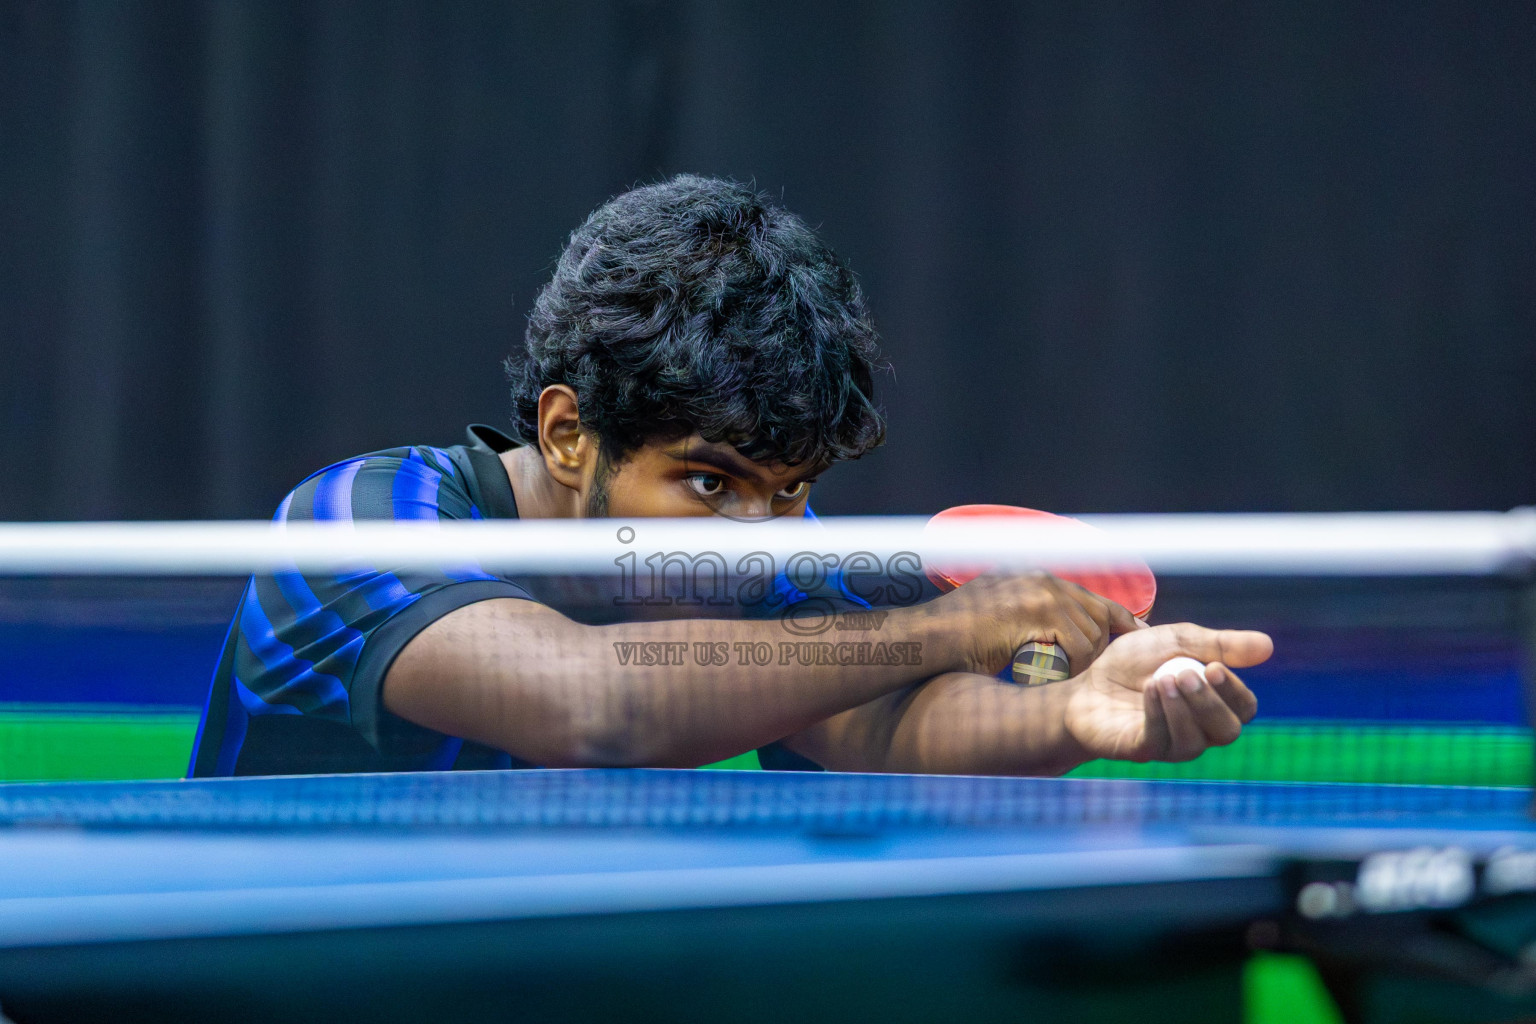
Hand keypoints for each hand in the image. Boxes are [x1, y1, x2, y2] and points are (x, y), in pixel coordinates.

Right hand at [937, 571, 1141, 675]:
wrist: (928, 638)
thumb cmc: (954, 639)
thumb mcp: (996, 618)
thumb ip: (1028, 619)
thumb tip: (1055, 640)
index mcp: (1034, 578)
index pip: (1091, 597)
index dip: (1117, 619)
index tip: (1136, 635)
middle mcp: (1042, 579)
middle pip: (1096, 616)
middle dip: (1097, 650)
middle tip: (1087, 675)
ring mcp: (1042, 591)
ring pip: (1090, 633)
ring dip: (1079, 662)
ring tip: (1053, 676)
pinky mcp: (1040, 609)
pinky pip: (1077, 646)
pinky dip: (1068, 667)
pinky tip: (1045, 676)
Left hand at [1062, 623, 1270, 762]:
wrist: (1086, 681)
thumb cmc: (1134, 663)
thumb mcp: (1177, 642)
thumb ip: (1219, 645)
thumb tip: (1268, 646)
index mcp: (1214, 703)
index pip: (1244, 708)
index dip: (1235, 691)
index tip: (1215, 666)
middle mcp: (1199, 730)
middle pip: (1226, 730)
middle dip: (1210, 702)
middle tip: (1186, 673)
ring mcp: (1171, 744)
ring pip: (1195, 742)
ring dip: (1182, 708)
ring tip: (1162, 680)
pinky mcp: (1142, 750)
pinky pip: (1160, 741)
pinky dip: (1157, 714)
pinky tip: (1149, 689)